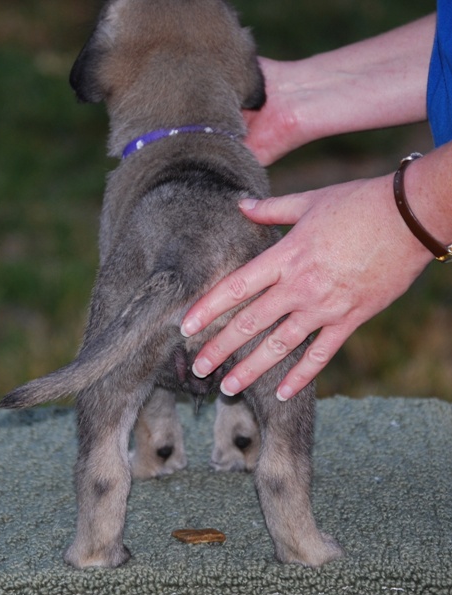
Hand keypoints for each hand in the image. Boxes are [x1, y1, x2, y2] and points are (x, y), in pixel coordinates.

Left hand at [181, 175, 431, 400]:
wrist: (410, 217)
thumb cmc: (357, 204)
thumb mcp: (308, 201)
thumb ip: (270, 209)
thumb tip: (240, 204)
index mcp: (285, 256)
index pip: (235, 288)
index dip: (207, 308)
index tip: (185, 327)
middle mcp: (299, 287)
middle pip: (250, 323)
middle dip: (220, 349)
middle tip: (198, 369)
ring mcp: (325, 307)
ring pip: (279, 346)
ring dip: (251, 369)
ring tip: (228, 388)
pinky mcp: (350, 320)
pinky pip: (321, 355)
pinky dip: (301, 376)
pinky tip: (281, 393)